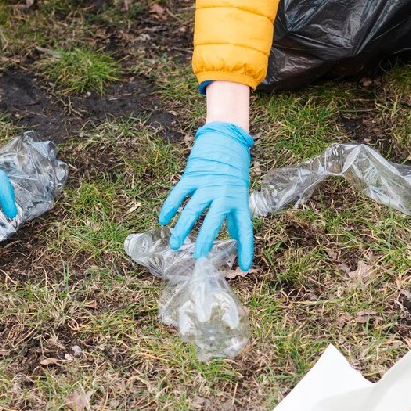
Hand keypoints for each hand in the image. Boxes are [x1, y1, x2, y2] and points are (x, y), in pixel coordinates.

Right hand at [158, 122, 253, 270]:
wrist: (226, 142)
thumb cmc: (233, 174)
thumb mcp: (240, 195)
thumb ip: (236, 217)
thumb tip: (236, 240)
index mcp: (238, 201)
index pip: (245, 228)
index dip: (246, 249)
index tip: (245, 267)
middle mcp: (223, 194)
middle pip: (213, 221)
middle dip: (205, 240)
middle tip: (197, 257)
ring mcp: (206, 185)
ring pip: (192, 210)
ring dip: (182, 229)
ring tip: (175, 244)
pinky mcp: (192, 176)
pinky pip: (179, 194)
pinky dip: (170, 208)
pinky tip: (163, 220)